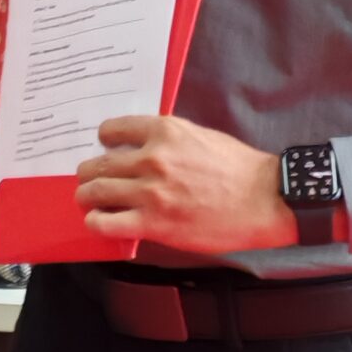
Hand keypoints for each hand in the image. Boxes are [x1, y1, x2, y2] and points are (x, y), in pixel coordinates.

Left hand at [75, 113, 296, 255]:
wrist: (265, 200)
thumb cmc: (239, 169)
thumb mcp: (199, 136)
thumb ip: (167, 139)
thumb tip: (141, 146)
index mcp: (164, 132)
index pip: (112, 129)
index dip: (104, 140)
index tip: (105, 148)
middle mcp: (151, 158)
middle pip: (98, 163)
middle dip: (88, 172)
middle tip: (89, 179)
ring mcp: (150, 192)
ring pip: (95, 191)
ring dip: (86, 196)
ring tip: (88, 200)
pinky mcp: (153, 222)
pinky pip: (106, 222)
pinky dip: (96, 222)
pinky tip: (99, 221)